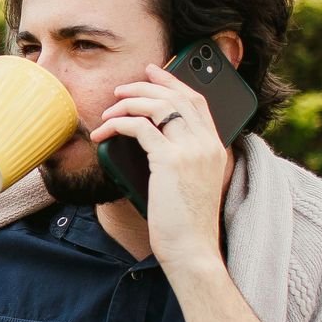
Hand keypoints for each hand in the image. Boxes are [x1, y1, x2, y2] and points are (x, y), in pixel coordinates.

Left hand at [89, 64, 229, 263]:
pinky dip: (119, 123)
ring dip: (128, 103)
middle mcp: (207, 143)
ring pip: (158, 106)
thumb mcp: (189, 184)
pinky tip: (105, 131)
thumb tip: (148, 139)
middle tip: (121, 87)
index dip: (174, 82)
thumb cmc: (186, 224)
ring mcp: (191, 150)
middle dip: (146, 85)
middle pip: (177, 97)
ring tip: (108, 111)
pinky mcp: (170, 161)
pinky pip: (140, 127)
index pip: (197, 101)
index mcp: (215, 147)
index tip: (153, 72)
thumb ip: (180, 159)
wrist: (192, 250)